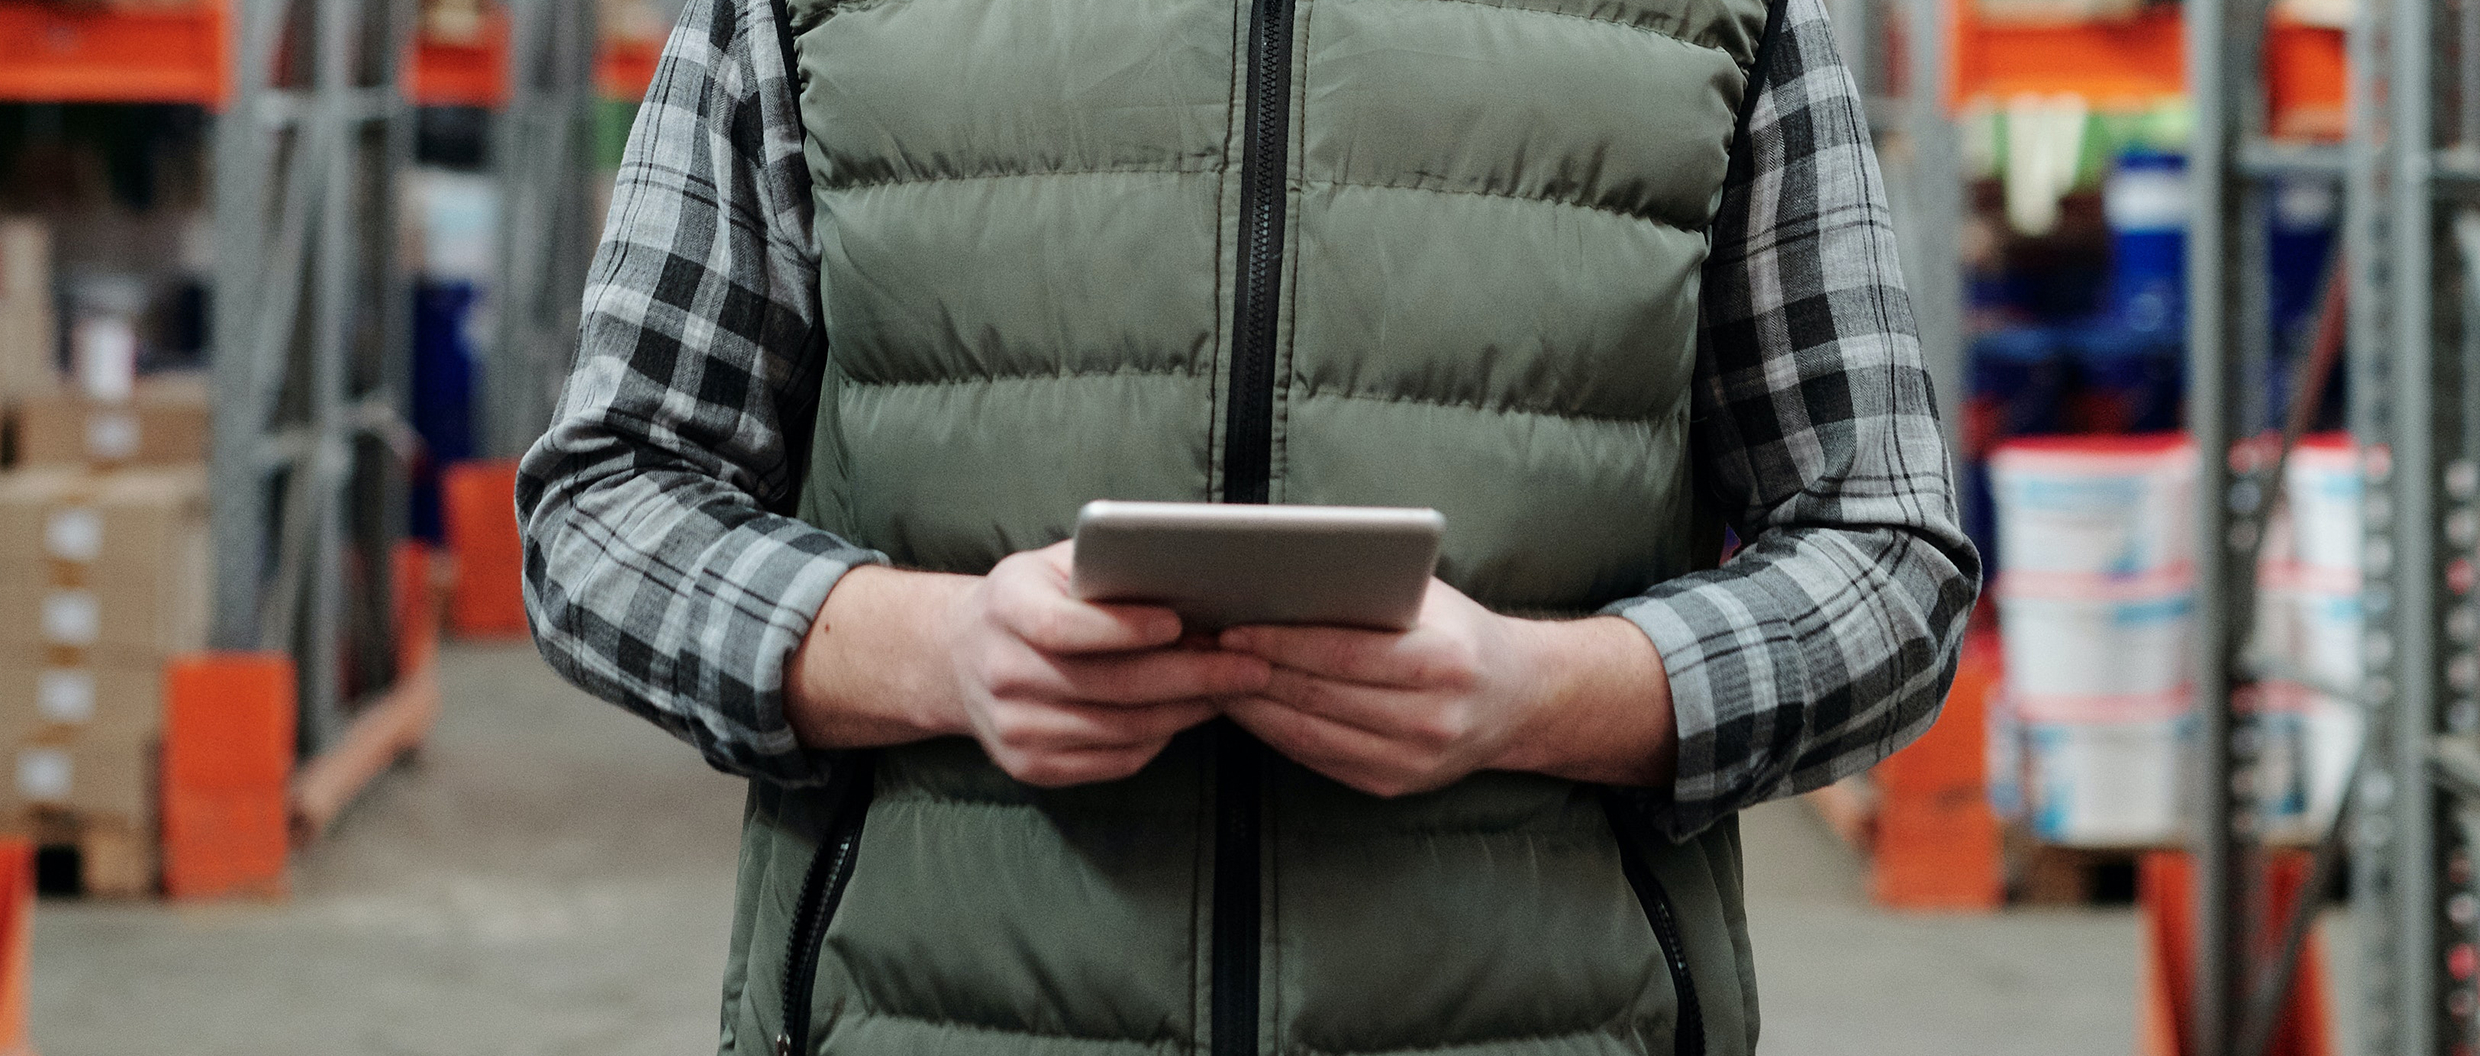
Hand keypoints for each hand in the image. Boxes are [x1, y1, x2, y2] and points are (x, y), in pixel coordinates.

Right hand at [788, 542, 1270, 786]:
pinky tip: (1187, 714)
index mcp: (1005, 608)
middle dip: (1191, 675)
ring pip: (1121, 727)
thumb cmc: (1031, 599)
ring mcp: (1012, 727)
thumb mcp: (1054, 565)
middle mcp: (1001, 672)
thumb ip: (1107, 566)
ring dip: (1186, 709)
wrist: (960, 658)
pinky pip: (1113, 759)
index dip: (1123, 628)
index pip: (1063, 627)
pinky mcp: (1029, 766)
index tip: (1179, 622)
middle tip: (1248, 664)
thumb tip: (1191, 573)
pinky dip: (1159, 739)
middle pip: (1108, 684)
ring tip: (1231, 687)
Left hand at [1218, 580, 1677, 797]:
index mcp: (1443, 663)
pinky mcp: (1392, 787)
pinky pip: (1317, 757)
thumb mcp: (1430, 599)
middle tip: (1199, 650)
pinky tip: (1245, 706)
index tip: (1228, 627)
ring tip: (1210, 677)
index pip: (1341, 654)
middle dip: (1252, 673)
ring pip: (1308, 734)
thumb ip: (1369, 589)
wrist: (1520, 701)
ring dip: (1251, 707)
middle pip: (1318, 696)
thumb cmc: (1459, 633)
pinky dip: (1274, 731)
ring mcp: (1412, 763)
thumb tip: (1278, 572)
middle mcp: (1432, 721)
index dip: (1279, 642)